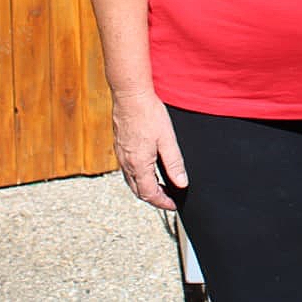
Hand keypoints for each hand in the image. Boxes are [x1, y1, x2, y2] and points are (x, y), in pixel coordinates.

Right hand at [111, 89, 187, 210]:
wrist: (130, 96)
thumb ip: (174, 163)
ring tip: (161, 186)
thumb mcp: (167, 140)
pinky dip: (138, 177)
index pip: (149, 194)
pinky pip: (127, 170)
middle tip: (168, 198)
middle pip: (138, 191)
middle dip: (154, 198)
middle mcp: (127, 164)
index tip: (173, 205)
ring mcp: (121, 156)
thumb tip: (181, 183)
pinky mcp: (119, 147)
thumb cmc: (148, 114)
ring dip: (145, 188)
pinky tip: (147, 169)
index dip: (162, 202)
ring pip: (131, 181)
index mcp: (139, 165)